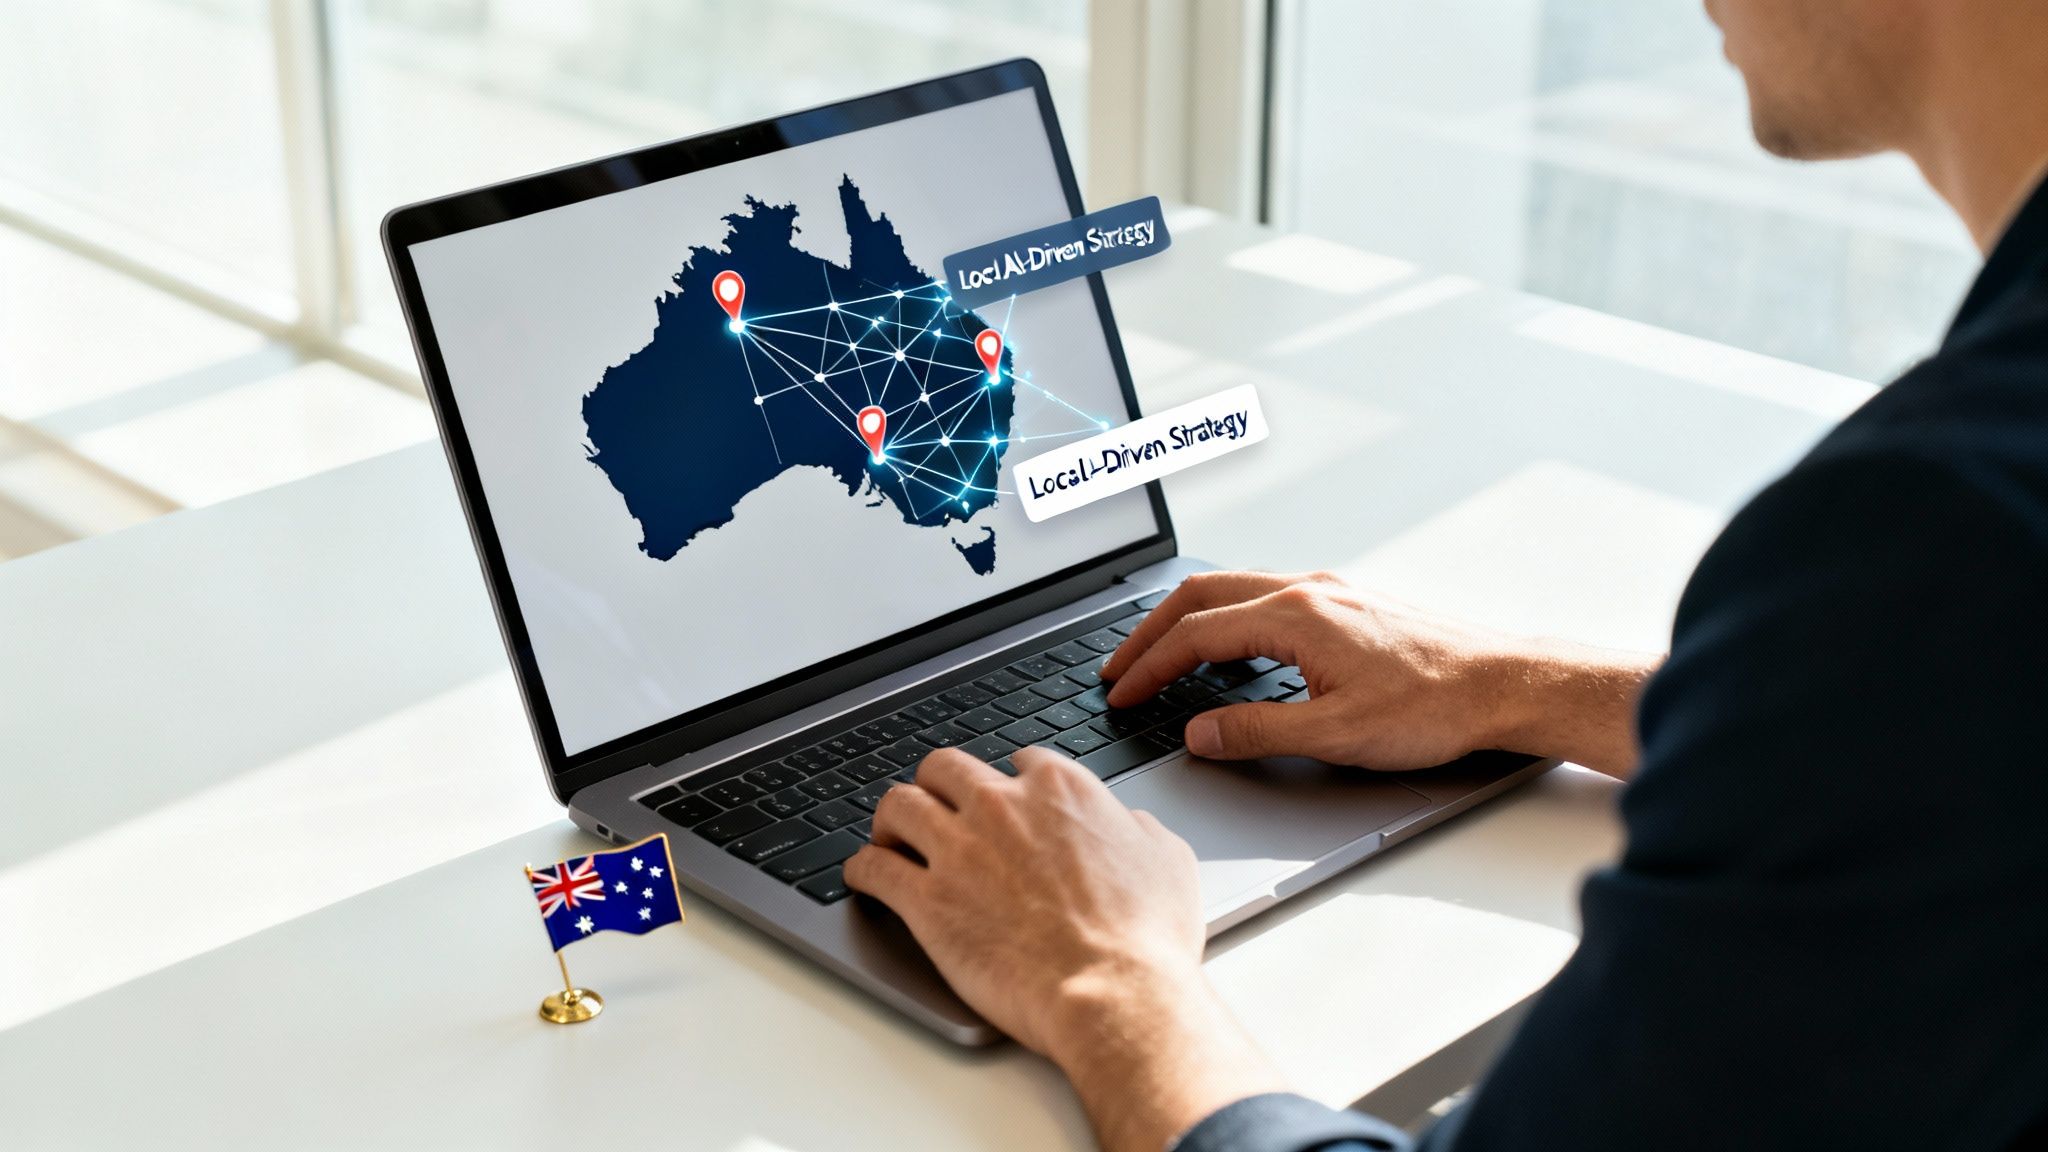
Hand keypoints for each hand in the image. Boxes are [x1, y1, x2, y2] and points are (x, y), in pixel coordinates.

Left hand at [844, 747, 1287, 1151]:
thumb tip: (1126, 824)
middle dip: (937, 786)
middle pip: (945, 768)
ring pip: (898, 804)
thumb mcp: (1167, 860)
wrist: (1114, 993)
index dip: (1008, 780)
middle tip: (936, 808)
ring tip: (889, 837)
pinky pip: (872, 867)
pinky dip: (862, 870)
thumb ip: (1136, 829)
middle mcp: (1003, 805)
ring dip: (890, 819)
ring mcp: (959, 849)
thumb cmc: (1146, 938)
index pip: (1019, 759)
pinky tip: (864, 877)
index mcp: (1061, 789)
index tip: (1003, 797)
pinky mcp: (926, 900)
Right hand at [1103, 571, 1654, 777]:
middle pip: (1203, 595)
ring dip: (1187, 620)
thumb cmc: (1436, 706)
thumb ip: (1257, 732)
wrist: (1506, 684)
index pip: (1197, 635)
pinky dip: (1225, 618)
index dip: (1149, 666)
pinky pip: (1264, 597)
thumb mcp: (1337, 735)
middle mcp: (1308, 590)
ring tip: (1159, 654)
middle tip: (1119, 667)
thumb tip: (1199, 733)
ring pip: (1233, 589)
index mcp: (1297, 615)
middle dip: (1151, 631)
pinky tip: (1228, 647)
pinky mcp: (1348, 603)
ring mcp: (1330, 591)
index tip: (1121, 693)